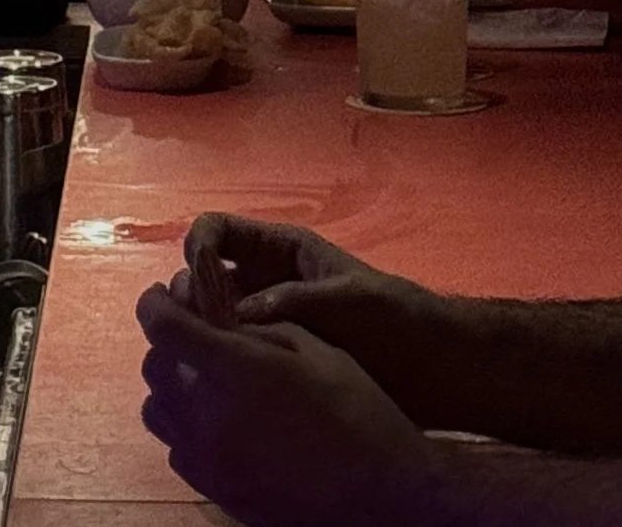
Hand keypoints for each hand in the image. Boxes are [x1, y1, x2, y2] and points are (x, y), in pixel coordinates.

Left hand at [139, 283, 439, 526]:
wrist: (380, 494)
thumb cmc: (356, 410)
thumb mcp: (313, 348)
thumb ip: (258, 328)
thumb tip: (220, 317)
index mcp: (234, 371)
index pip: (164, 328)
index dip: (153, 303)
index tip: (159, 295)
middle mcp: (208, 418)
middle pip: (154, 369)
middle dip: (167, 343)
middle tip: (193, 334)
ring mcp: (209, 463)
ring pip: (158, 413)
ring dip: (171, 388)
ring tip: (204, 381)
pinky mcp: (216, 493)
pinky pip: (178, 451)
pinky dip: (186, 429)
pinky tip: (221, 424)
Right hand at [174, 216, 458, 424]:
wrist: (431, 370)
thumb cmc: (394, 319)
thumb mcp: (346, 299)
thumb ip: (292, 301)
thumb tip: (233, 316)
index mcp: (280, 250)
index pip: (217, 232)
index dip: (200, 249)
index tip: (202, 286)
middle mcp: (263, 282)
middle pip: (202, 276)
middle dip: (190, 298)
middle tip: (200, 335)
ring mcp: (265, 324)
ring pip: (210, 321)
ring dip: (200, 336)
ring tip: (203, 366)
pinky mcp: (271, 363)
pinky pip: (230, 358)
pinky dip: (218, 366)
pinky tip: (219, 389)